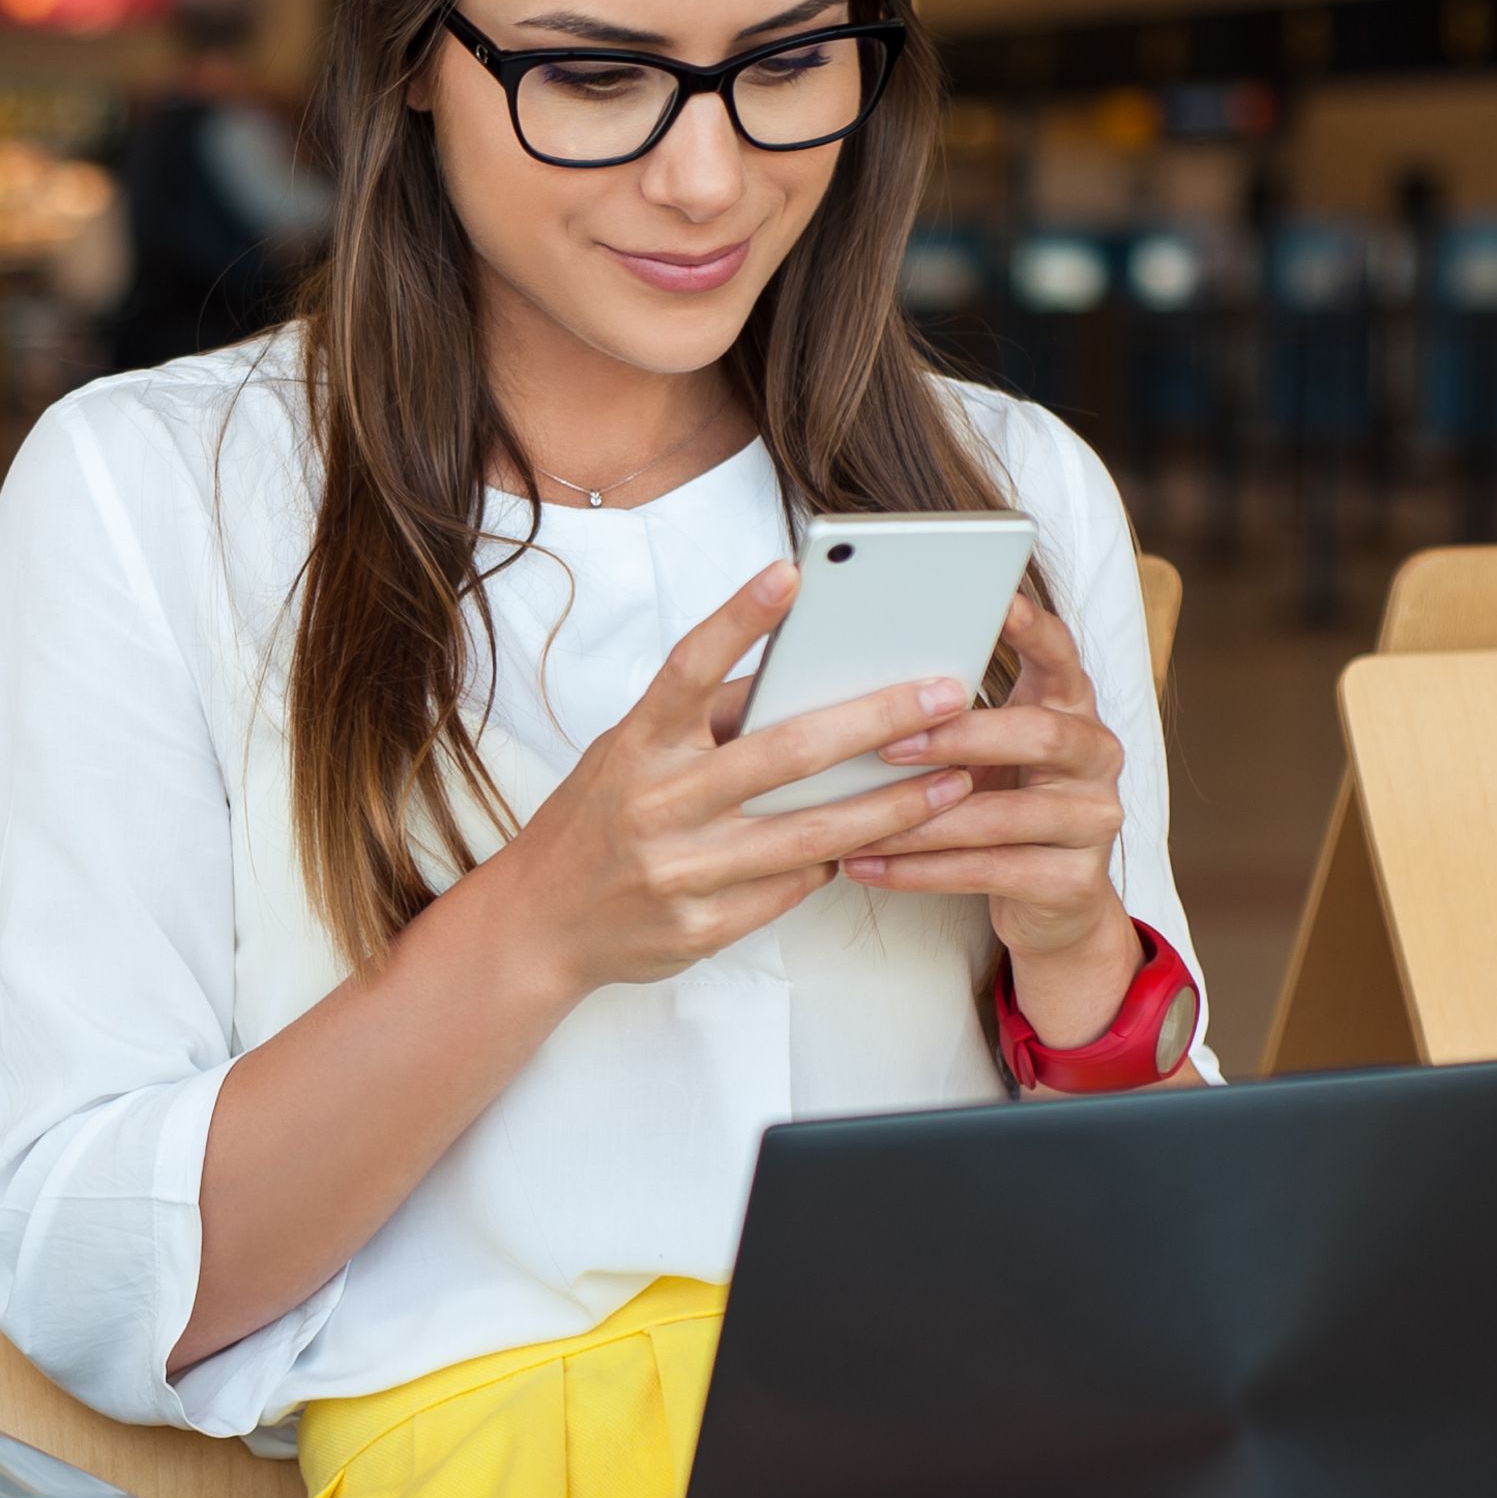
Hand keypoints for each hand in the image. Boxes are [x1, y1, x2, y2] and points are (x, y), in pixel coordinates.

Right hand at [462, 562, 985, 996]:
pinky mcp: (704, 926)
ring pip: (811, 834)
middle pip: (784, 753)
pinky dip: (838, 859)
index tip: (793, 571)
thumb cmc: (600, 821)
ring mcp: (681, 869)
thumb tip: (802, 674)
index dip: (739, 618)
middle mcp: (656, 803)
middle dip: (878, 720)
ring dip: (894, 805)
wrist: (539, 925)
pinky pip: (794, 886)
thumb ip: (705, 719)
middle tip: (950, 693)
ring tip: (957, 780)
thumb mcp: (631, 754)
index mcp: (636, 744)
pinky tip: (881, 840)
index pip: (689, 668)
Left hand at [837, 591, 1139, 1037]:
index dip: (1034, 629)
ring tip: (854, 826)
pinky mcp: (1076, 881)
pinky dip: (920, 872)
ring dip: (920, 822)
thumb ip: (947, 720)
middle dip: (958, 738)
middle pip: (1038, 734)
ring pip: (1004, 816)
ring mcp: (1095, 820)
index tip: (999, 600)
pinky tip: (866, 867)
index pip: (1061, 655)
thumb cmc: (998, 807)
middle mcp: (1096, 756)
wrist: (1049, 903)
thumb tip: (852, 690)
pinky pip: (990, 872)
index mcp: (1071, 709)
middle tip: (888, 745)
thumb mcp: (980, 756)